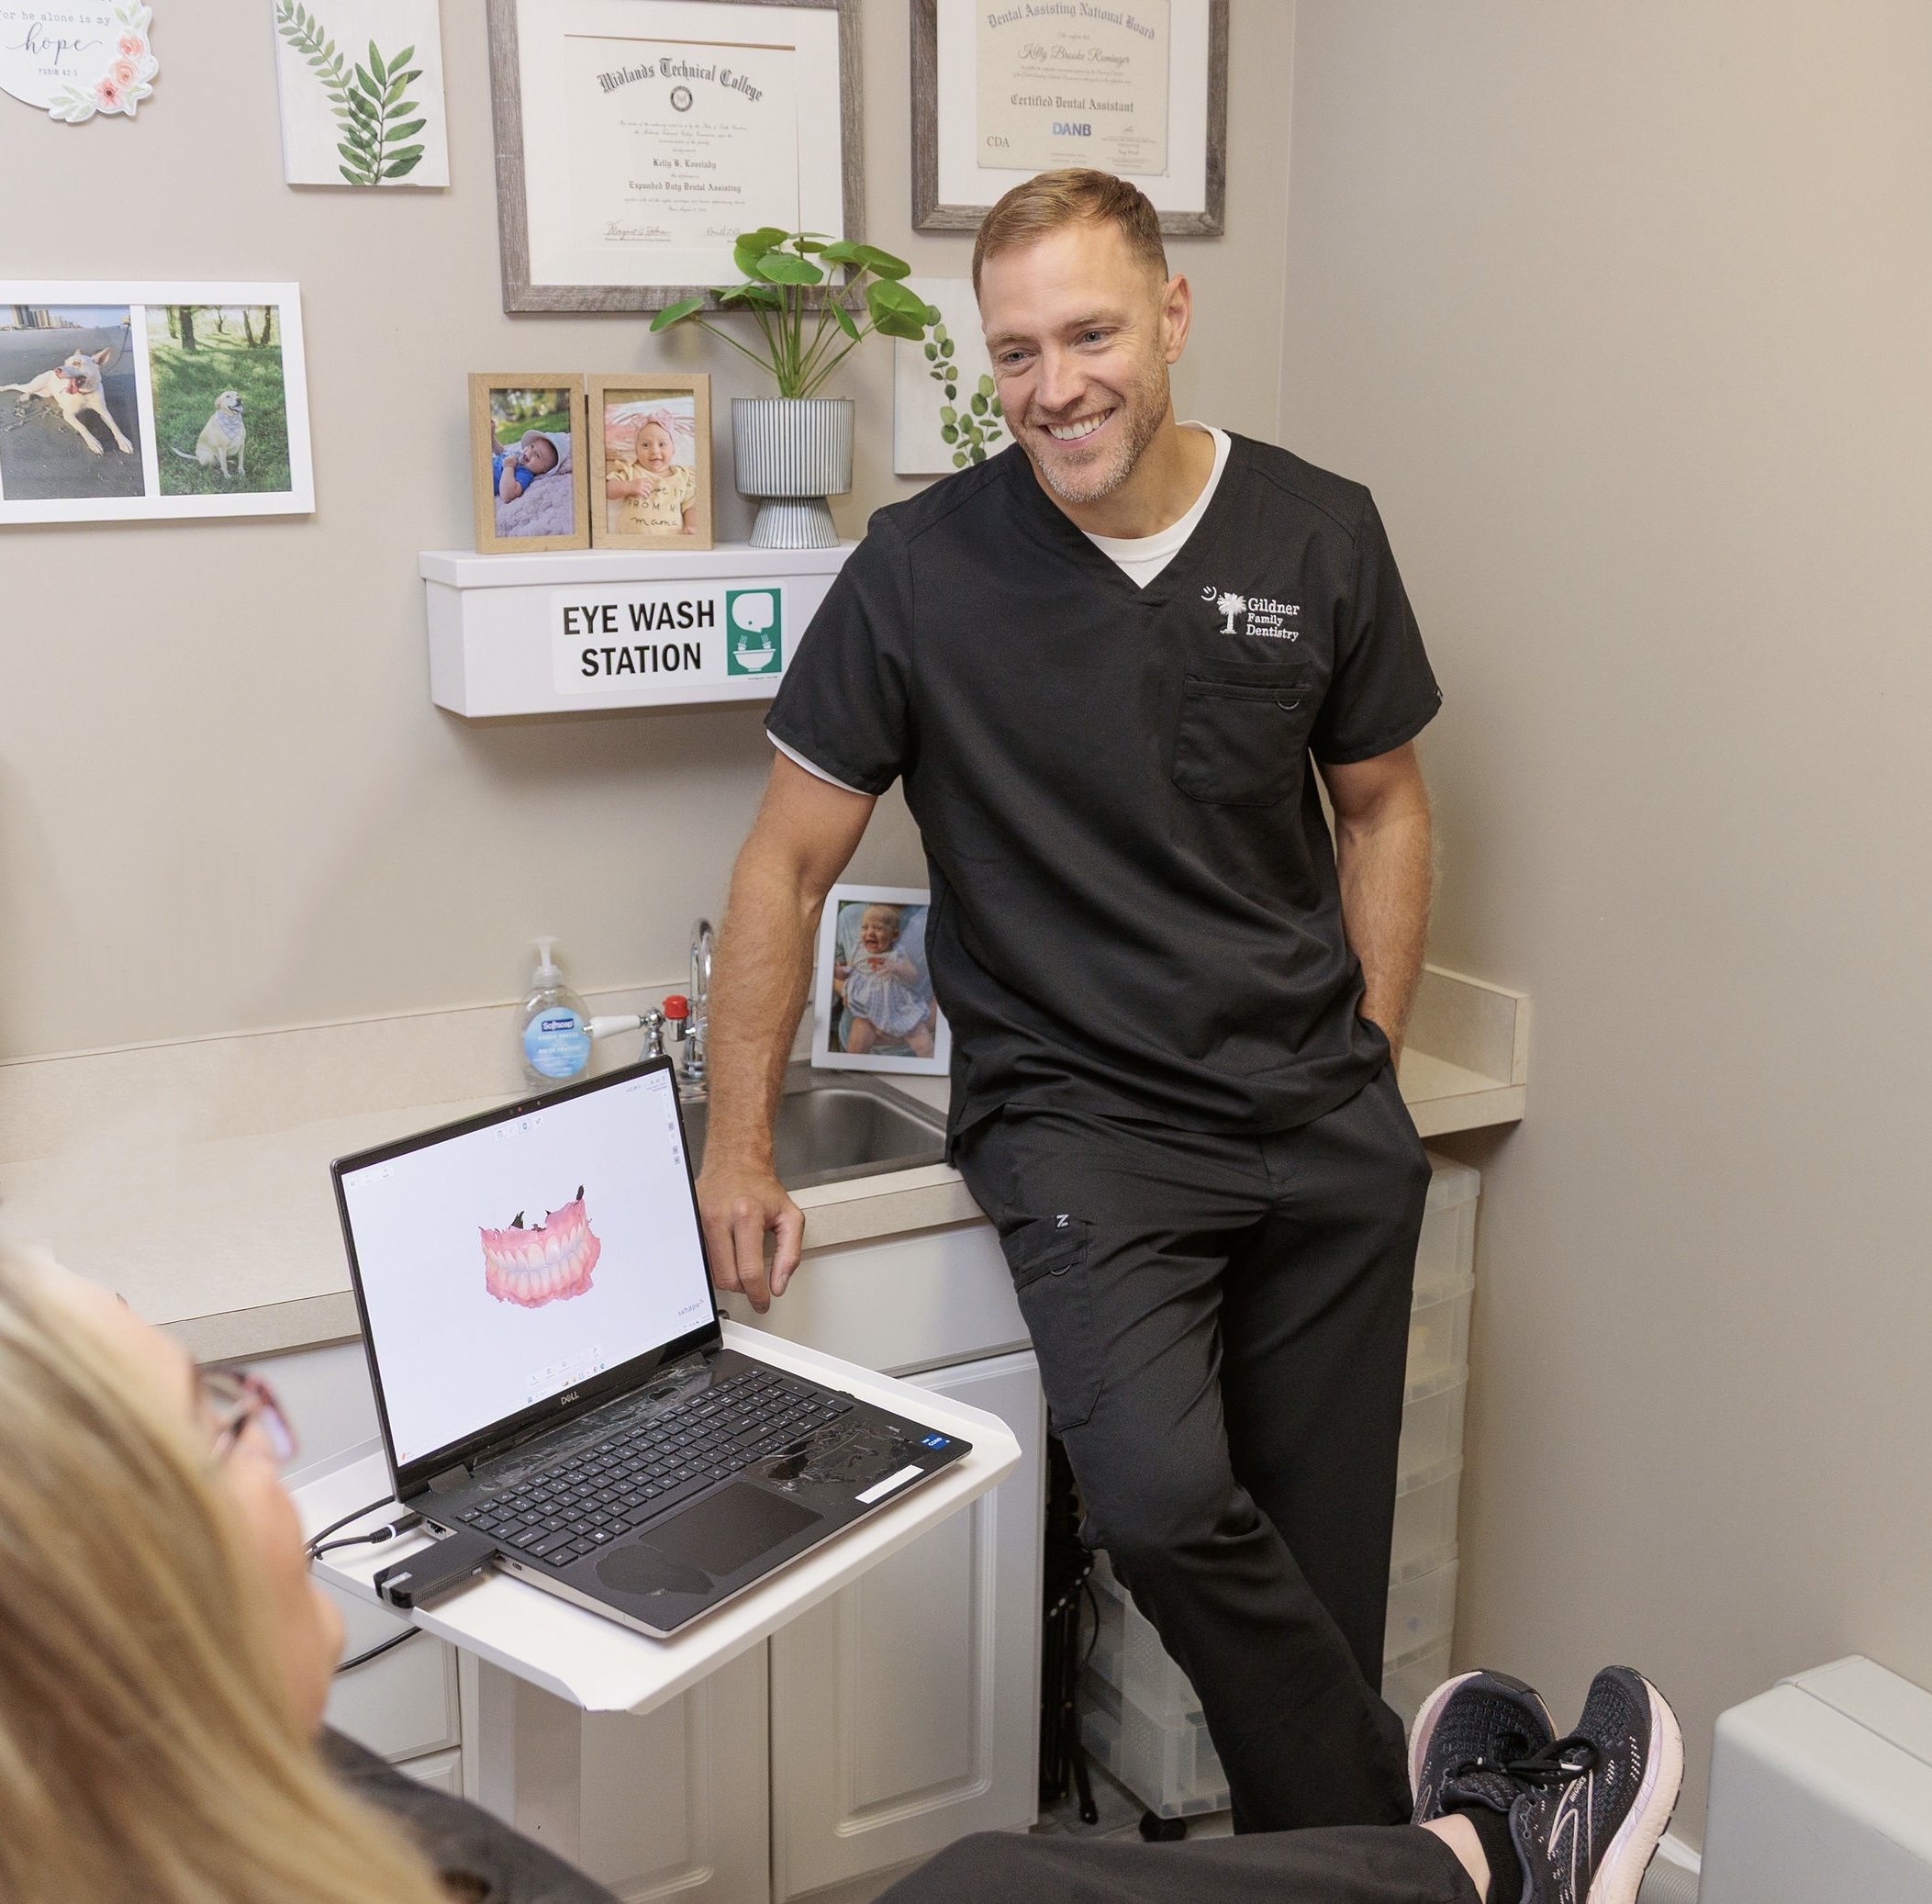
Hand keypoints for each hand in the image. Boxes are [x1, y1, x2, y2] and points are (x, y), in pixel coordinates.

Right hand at [696, 1157, 803, 1313]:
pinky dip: (714, 1265)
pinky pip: (700, 1258)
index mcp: (746, 1215)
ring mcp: (699, 1219)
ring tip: (741, 1264)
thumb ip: (790, 1254)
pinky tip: (726, 1255)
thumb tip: (778, 1284)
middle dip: (743, 1288)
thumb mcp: (790, 1217)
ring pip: (711, 1272)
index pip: (749, 1271)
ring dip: (728, 1277)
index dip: (758, 1294)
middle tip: (754, 1284)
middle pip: (726, 1277)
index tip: (762, 1302)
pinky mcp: (688, 1222)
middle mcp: (719, 1217)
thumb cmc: (761, 1188)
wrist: (736, 1163)